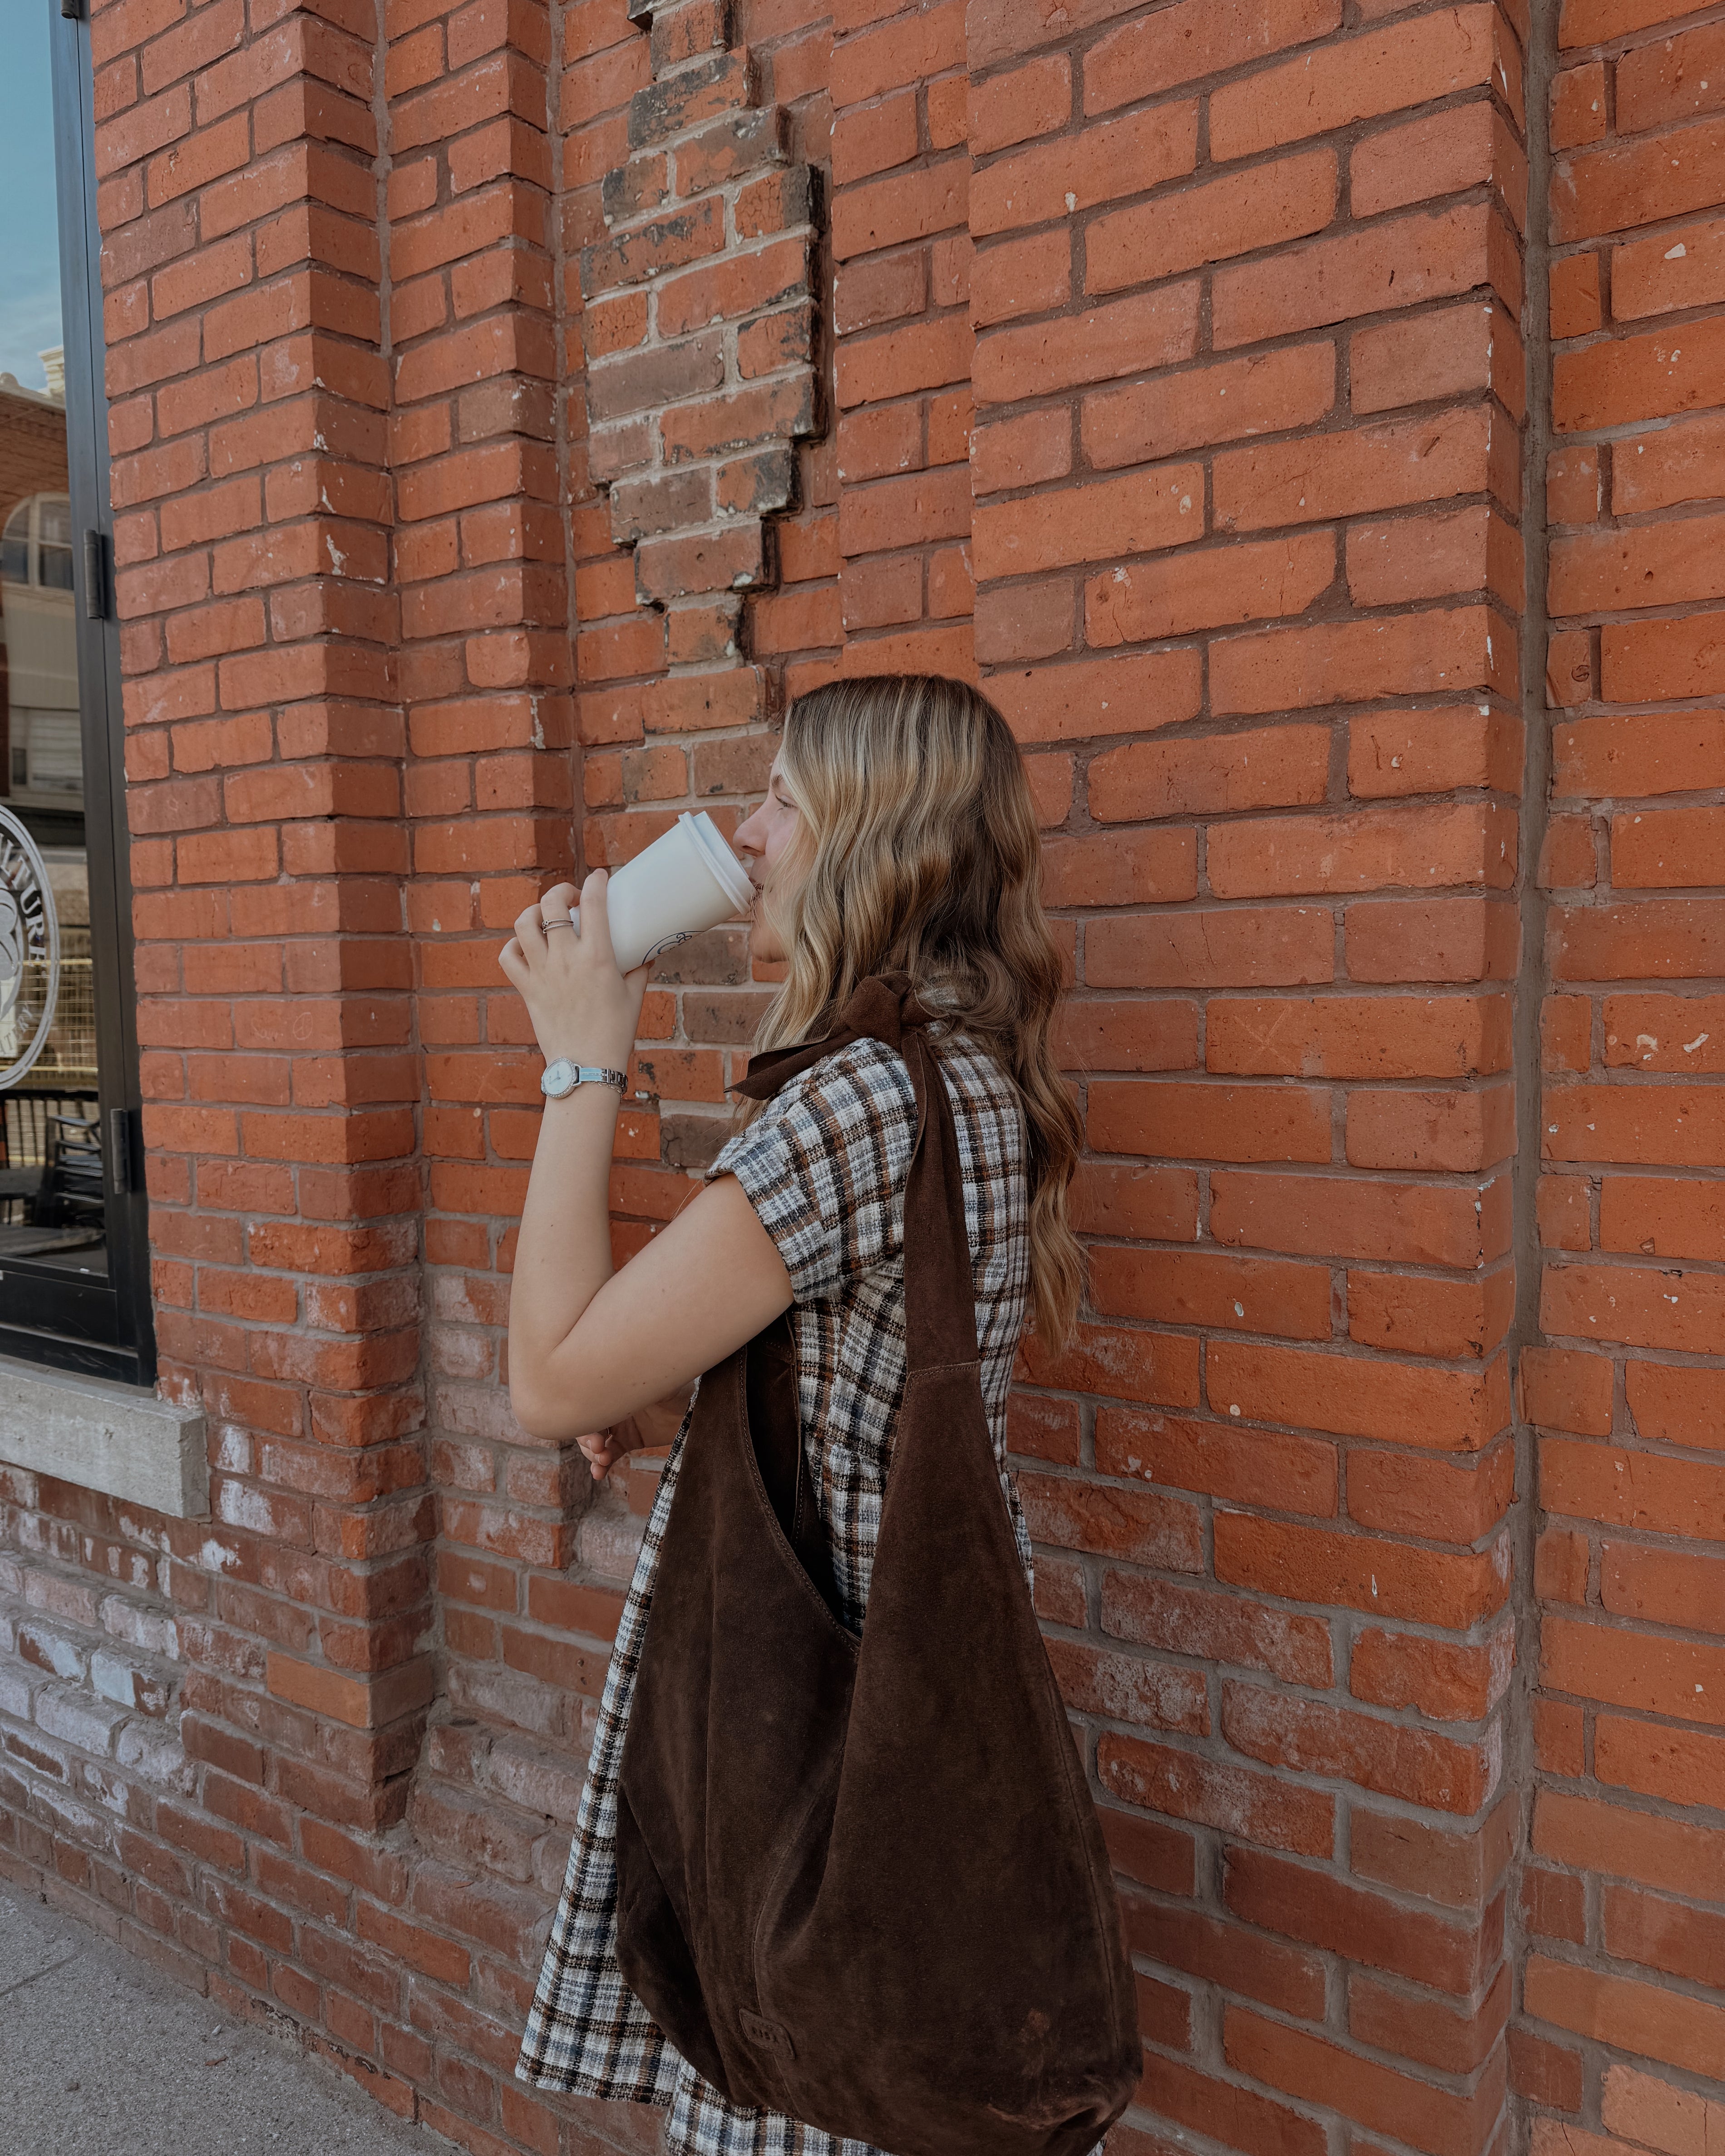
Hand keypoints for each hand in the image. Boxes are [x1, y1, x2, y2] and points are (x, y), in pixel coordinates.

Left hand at [499, 870, 651, 1070]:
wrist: (586, 1066)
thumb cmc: (615, 1033)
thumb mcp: (635, 996)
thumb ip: (640, 968)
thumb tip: (646, 951)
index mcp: (597, 957)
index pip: (593, 904)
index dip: (597, 882)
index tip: (601, 877)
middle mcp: (566, 959)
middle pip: (551, 905)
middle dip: (560, 891)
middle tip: (571, 899)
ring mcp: (542, 973)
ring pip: (523, 924)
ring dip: (533, 912)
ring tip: (544, 917)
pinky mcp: (527, 988)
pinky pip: (508, 956)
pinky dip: (513, 945)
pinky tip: (526, 946)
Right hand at [575, 1383, 695, 1481]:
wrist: (694, 1408)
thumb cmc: (677, 1387)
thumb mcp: (659, 1380)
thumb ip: (641, 1379)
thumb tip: (628, 1369)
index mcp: (614, 1390)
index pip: (588, 1404)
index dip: (586, 1421)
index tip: (595, 1434)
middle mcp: (611, 1407)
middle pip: (586, 1425)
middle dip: (587, 1440)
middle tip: (599, 1449)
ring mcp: (618, 1425)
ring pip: (594, 1443)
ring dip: (593, 1454)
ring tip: (603, 1461)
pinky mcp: (626, 1441)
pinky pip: (609, 1455)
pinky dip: (601, 1465)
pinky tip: (598, 1474)